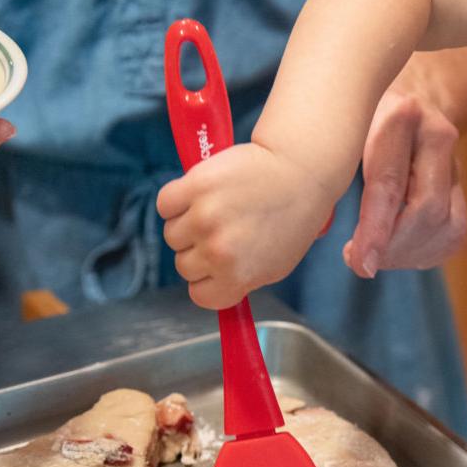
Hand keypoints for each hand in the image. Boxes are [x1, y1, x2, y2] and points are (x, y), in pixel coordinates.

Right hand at [157, 143, 332, 308]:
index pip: (198, 295)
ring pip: (172, 235)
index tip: (217, 266)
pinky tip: (199, 194)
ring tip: (216, 209)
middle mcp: (218, 251)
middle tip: (223, 230)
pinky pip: (166, 204)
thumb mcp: (275, 266)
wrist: (300, 171)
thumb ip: (240, 280)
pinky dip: (176, 200)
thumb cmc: (292, 218)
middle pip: (183, 265)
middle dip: (198, 251)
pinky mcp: (195, 186)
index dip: (207, 279)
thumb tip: (212, 285)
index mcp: (238, 277)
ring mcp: (204, 218)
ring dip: (187, 224)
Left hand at [343, 87, 466, 277]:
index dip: (376, 230)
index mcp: (402, 116)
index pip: (391, 185)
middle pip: (428, 213)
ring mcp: (455, 164)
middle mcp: (437, 138)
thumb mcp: (337, 129)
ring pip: (448, 229)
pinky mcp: (460, 189)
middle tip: (358, 262)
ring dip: (407, 256)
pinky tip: (396, 252)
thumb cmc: (356, 118)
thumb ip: (324, 170)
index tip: (360, 264)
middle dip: (392, 249)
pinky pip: (453, 237)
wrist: (403, 95)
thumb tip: (315, 230)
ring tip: (374, 256)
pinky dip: (422, 254)